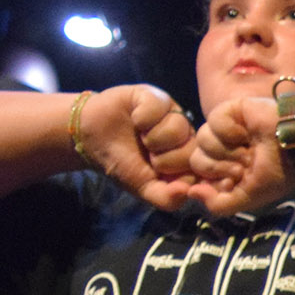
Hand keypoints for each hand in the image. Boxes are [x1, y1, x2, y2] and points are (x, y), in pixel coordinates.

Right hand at [74, 85, 196, 210]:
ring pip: (179, 128)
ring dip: (153, 138)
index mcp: (190, 159)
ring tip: (141, 137)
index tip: (160, 173)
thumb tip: (186, 193)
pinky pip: (159, 108)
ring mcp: (174, 114)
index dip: (178, 175)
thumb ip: (168, 199)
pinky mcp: (156, 96)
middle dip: (164, 159)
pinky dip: (142, 118)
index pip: (202, 172)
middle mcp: (187, 136)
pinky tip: (135, 119)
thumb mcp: (145, 190)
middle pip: (192, 151)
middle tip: (149, 155)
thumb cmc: (123, 164)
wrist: (91, 139)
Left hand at [186, 97, 293, 216]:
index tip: (239, 181)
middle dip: (224, 166)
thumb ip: (218, 205)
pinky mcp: (226, 110)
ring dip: (230, 150)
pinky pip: (213, 121)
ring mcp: (220, 130)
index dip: (218, 182)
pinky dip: (232, 131)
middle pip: (197, 160)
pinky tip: (247, 132)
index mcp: (222, 169)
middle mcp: (219, 150)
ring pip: (203, 140)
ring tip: (250, 148)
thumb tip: (192, 193)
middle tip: (247, 163)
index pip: (200, 178)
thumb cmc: (278, 174)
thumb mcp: (248, 198)